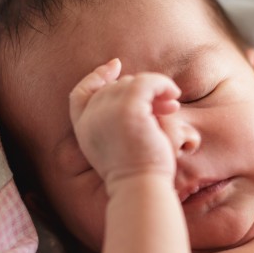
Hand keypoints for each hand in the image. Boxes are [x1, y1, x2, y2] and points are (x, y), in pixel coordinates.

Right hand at [69, 59, 181, 192]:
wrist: (140, 187)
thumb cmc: (138, 173)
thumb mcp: (118, 147)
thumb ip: (116, 123)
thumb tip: (141, 97)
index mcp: (84, 129)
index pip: (80, 92)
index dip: (96, 76)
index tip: (115, 65)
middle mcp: (91, 117)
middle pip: (114, 87)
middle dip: (140, 91)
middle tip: (165, 105)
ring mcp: (107, 111)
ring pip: (132, 82)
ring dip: (155, 90)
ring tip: (171, 106)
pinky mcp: (128, 109)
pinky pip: (146, 82)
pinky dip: (162, 84)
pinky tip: (174, 95)